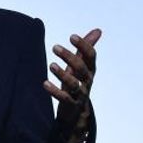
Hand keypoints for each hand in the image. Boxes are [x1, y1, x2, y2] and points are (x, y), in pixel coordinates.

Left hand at [44, 28, 100, 142]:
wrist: (78, 112)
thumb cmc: (78, 83)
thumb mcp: (82, 65)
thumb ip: (86, 49)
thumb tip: (98, 30)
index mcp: (90, 69)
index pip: (91, 56)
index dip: (83, 46)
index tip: (72, 36)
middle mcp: (87, 80)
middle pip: (81, 68)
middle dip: (69, 57)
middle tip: (55, 47)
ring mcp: (80, 93)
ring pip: (74, 84)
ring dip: (62, 74)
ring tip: (51, 65)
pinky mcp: (71, 104)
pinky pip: (64, 98)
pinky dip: (54, 91)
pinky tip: (45, 83)